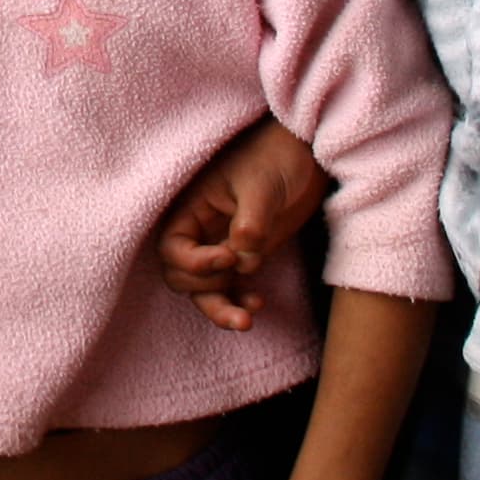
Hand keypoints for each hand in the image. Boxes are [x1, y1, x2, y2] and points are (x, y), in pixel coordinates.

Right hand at [155, 119, 325, 328]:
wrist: (307, 157)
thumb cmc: (276, 157)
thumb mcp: (261, 184)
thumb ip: (250, 221)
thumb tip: (242, 260)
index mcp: (192, 208)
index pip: (172, 248)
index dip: (194, 261)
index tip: (228, 256)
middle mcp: (202, 231)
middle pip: (181, 276)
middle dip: (204, 288)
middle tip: (235, 274)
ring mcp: (223, 246)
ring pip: (205, 291)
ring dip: (220, 309)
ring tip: (246, 322)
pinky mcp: (246, 258)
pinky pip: (232, 290)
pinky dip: (241, 302)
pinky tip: (258, 304)